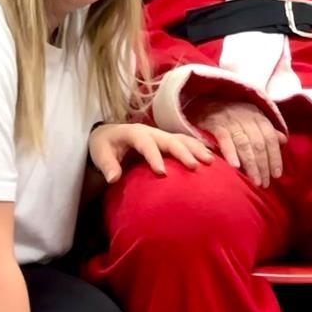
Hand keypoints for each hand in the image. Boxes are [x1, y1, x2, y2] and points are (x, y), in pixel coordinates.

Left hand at [89, 122, 213, 181]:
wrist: (110, 135)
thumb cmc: (105, 146)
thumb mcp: (100, 153)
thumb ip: (107, 165)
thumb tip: (113, 179)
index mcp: (134, 133)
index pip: (146, 143)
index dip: (154, 156)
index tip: (162, 173)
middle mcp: (152, 131)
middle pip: (170, 139)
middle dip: (184, 152)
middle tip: (195, 167)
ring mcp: (162, 135)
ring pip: (183, 139)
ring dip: (197, 149)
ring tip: (210, 162)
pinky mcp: (169, 141)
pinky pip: (187, 142)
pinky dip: (200, 149)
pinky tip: (212, 160)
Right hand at [189, 100, 286, 187]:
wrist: (205, 100)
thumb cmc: (232, 113)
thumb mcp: (251, 117)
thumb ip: (266, 130)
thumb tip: (283, 140)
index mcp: (257, 116)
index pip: (270, 138)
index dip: (275, 157)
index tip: (276, 175)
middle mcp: (246, 117)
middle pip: (259, 144)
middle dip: (263, 166)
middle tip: (264, 183)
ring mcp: (230, 120)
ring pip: (244, 144)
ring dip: (251, 165)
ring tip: (254, 181)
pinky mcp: (215, 124)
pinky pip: (225, 140)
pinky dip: (230, 153)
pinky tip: (235, 167)